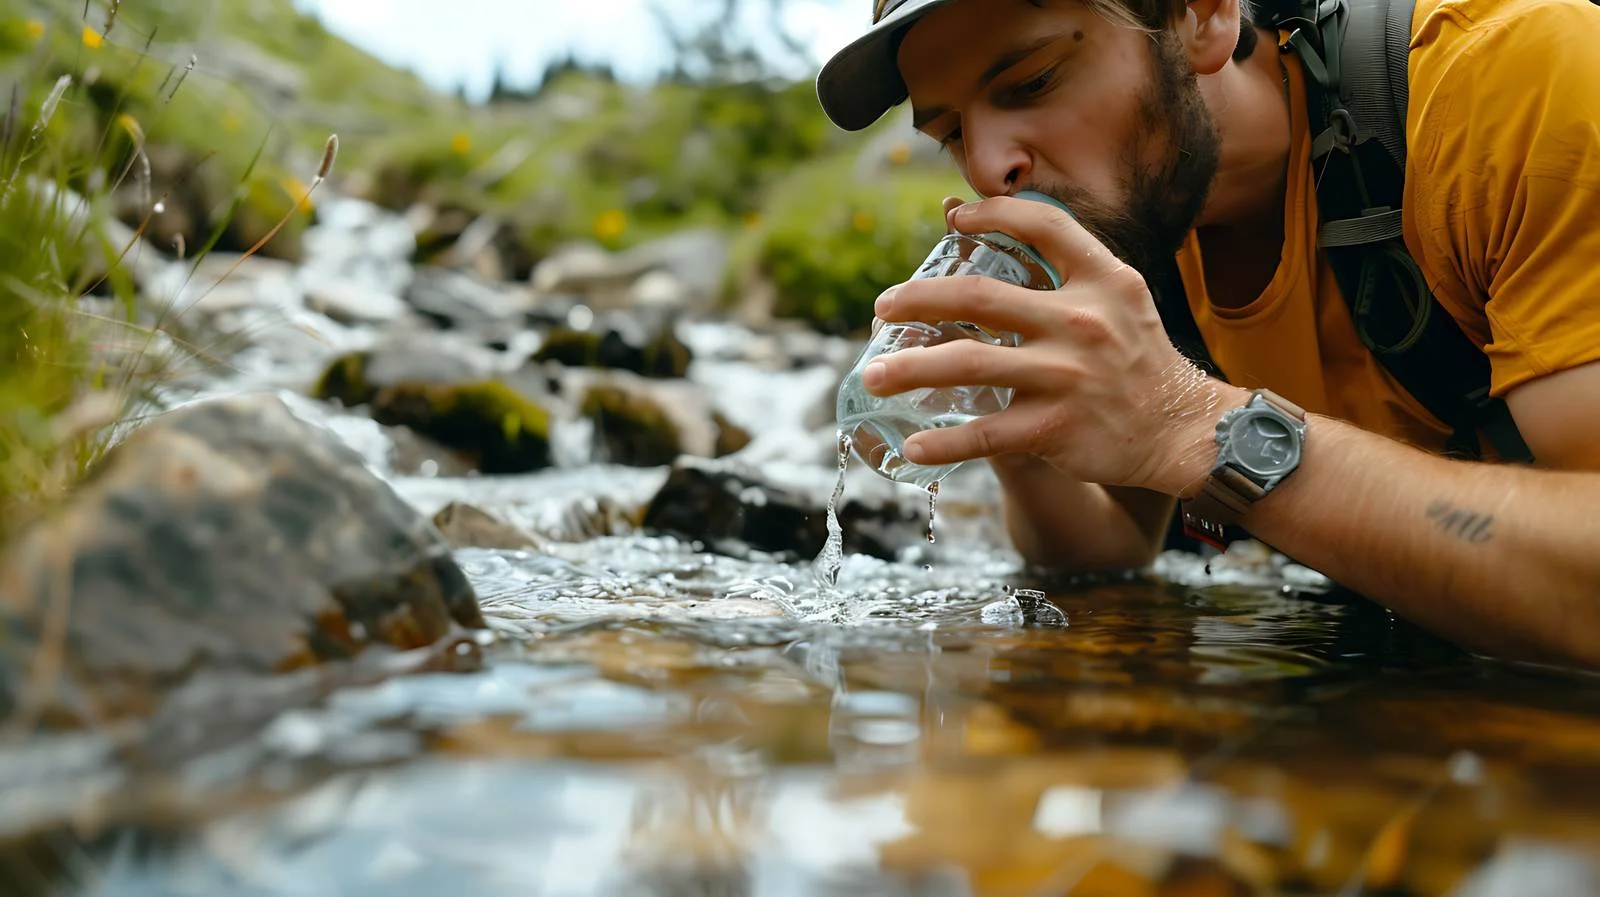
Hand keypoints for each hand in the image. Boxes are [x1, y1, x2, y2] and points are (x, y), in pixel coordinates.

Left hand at [862, 194, 1248, 496]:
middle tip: (881, 308)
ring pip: (968, 364)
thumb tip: (990, 226)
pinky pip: (984, 434)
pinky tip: (911, 445)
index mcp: (1101, 279)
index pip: (1042, 225)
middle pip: (979, 296)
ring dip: (910, 369)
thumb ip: (1067, 265)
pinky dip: (943, 443)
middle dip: (918, 299)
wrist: (1181, 429)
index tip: (953, 218)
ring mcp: (1065, 377)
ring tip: (872, 375)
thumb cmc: (1136, 357)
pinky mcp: (1054, 428)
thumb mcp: (1119, 296)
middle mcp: (1081, 321)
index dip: (992, 214)